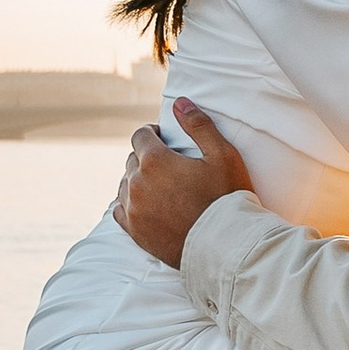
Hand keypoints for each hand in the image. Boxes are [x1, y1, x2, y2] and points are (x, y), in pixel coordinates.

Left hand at [114, 98, 253, 268]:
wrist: (225, 246)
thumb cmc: (228, 199)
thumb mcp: (222, 155)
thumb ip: (199, 125)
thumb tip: (179, 102)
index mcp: (155, 161)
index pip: (141, 136)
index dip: (152, 133)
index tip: (163, 138)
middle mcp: (137, 183)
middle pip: (133, 160)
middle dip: (147, 157)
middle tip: (167, 164)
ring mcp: (134, 209)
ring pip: (126, 185)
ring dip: (138, 180)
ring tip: (159, 185)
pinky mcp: (135, 232)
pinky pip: (120, 210)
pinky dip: (129, 203)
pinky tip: (144, 204)